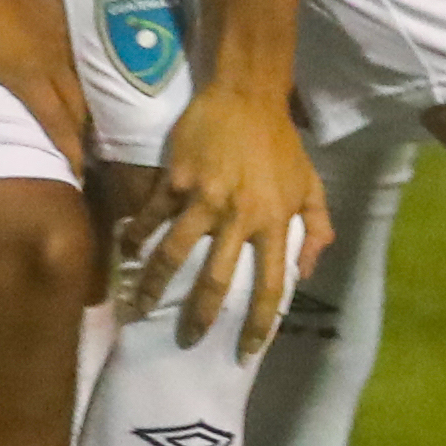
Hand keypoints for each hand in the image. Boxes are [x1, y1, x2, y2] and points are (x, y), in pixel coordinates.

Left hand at [0, 0, 85, 167]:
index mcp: (25, 73)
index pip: (56, 121)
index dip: (69, 150)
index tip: (78, 176)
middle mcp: (50, 57)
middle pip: (77, 103)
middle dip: (81, 132)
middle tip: (83, 155)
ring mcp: (57, 31)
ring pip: (80, 77)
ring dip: (82, 103)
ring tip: (80, 121)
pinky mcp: (55, 11)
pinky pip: (73, 52)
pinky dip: (75, 73)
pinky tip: (67, 74)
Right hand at [132, 84, 332, 350]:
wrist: (247, 95)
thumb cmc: (281, 144)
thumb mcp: (311, 185)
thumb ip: (317, 229)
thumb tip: (305, 273)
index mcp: (274, 222)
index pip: (270, 284)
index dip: (260, 322)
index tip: (248, 350)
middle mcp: (237, 216)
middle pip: (215, 280)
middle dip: (199, 317)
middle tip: (187, 339)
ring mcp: (202, 198)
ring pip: (173, 254)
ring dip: (154, 285)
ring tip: (141, 305)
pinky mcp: (175, 180)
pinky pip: (150, 217)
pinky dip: (135, 236)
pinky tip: (127, 251)